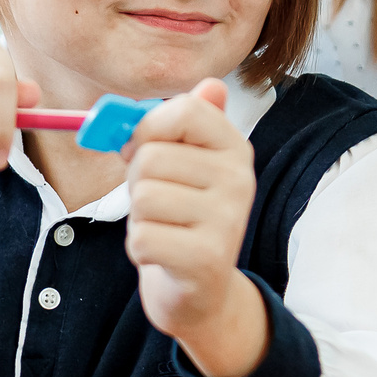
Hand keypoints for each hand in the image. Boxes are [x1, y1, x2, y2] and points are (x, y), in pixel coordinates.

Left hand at [121, 78, 266, 376]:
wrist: (201, 291)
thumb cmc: (183, 217)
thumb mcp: (188, 165)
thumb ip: (188, 124)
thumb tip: (212, 85)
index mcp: (235, 149)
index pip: (184, 109)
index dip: (146, 127)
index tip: (141, 148)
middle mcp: (240, 180)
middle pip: (150, 157)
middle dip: (136, 182)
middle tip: (156, 202)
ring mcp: (228, 220)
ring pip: (142, 196)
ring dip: (138, 218)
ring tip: (163, 228)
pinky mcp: (206, 258)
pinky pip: (142, 237)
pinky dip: (140, 248)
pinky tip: (163, 254)